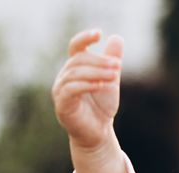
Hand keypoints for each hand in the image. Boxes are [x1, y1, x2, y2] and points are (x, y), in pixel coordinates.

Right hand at [51, 30, 123, 149]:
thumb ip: (111, 61)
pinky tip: (102, 86)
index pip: (75, 47)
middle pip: (78, 60)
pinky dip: (87, 85)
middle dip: (99, 61)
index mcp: (74, 68)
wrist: (98, 132)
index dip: (85, 38)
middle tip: (117, 65)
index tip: (99, 34)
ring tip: (114, 76)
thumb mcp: (110, 80)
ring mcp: (60, 91)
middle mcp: (64, 77)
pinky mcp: (62, 105)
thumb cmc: (101, 107)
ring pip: (75, 73)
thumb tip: (116, 38)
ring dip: (96, 72)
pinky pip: (71, 90)